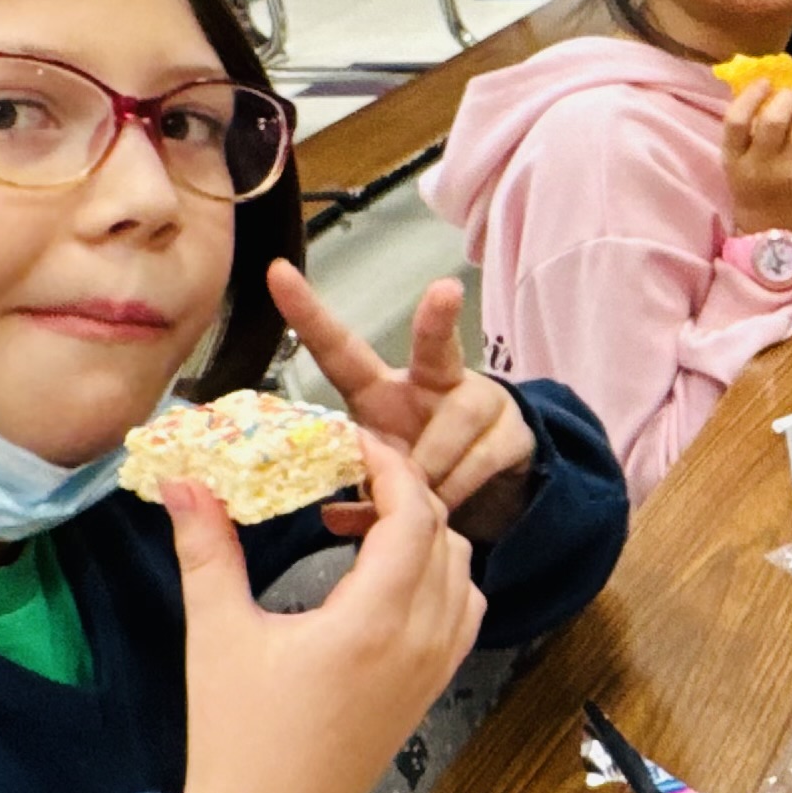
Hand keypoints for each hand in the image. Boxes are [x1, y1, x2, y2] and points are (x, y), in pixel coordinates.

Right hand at [162, 436, 482, 792]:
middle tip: (342, 473)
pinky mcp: (431, 689)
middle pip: (443, 531)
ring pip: (460, 569)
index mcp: (376, 620)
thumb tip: (184, 481)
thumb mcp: (216, 635)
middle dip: (400, 490)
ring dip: (421, 532)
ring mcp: (435, 667)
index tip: (347, 440)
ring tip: (353, 524)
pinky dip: (437, 575)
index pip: (414, 512)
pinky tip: (380, 578)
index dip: (388, 463)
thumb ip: (206, 548)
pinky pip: (461, 611)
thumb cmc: (236, 738)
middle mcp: (422, 639)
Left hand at [270, 261, 536, 538]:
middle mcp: (433, 380)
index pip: (339, 349)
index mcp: (381, 389)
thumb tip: (333, 519)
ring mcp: (480, 399)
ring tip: (422, 499)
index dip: (307, 313)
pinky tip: (449, 504)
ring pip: (446, 438)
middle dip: (437, 317)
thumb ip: (359, 495)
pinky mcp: (514, 429)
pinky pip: (474, 467)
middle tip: (445, 290)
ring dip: (428, 480)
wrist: (488, 480)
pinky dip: (454, 495)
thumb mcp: (380, 480)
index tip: (277, 273)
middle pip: (435, 344)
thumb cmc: (416, 467)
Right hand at [722, 78, 791, 239]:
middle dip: (785, 98)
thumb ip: (745, 133)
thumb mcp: (737, 164)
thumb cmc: (753, 191)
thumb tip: (765, 89)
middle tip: (788, 95)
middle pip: (774, 118)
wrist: (775, 233)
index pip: (736, 120)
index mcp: (735, 161)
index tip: (764, 83)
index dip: (750, 95)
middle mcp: (762, 165)